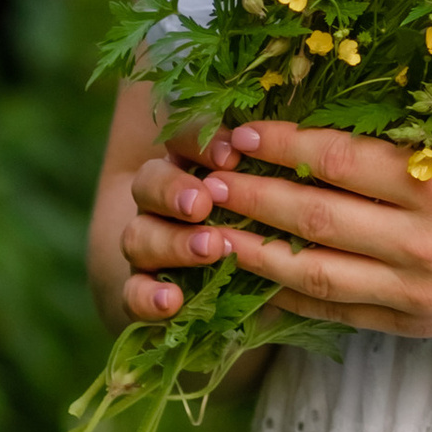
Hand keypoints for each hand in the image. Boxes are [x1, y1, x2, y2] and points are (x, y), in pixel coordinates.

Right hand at [116, 121, 254, 327]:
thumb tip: (298, 130)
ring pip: (137, 236)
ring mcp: (147, 247)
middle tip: (203, 202)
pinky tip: (173, 301)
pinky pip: (133, 294)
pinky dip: (149, 297)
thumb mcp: (272, 192)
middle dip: (174, 190)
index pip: (180, 139)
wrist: (237, 286)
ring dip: (172, 242)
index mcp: (188, 163)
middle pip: (147, 182)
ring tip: (208, 248)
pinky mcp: (143, 293)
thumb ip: (273, 165)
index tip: (232, 154)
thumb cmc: (268, 222)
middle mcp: (160, 201)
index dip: (198, 142)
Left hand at [189, 122, 431, 340]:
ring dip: (254, 252)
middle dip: (251, 197)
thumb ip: (408, 130)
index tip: (240, 130)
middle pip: (315, 218)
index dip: (281, 145)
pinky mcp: (413, 325)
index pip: (340, 159)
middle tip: (204, 178)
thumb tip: (318, 105)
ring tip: (209, 233)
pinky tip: (251, 279)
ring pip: (315, 273)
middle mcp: (425, 240)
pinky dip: (287, 296)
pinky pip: (336, 312)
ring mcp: (416, 290)